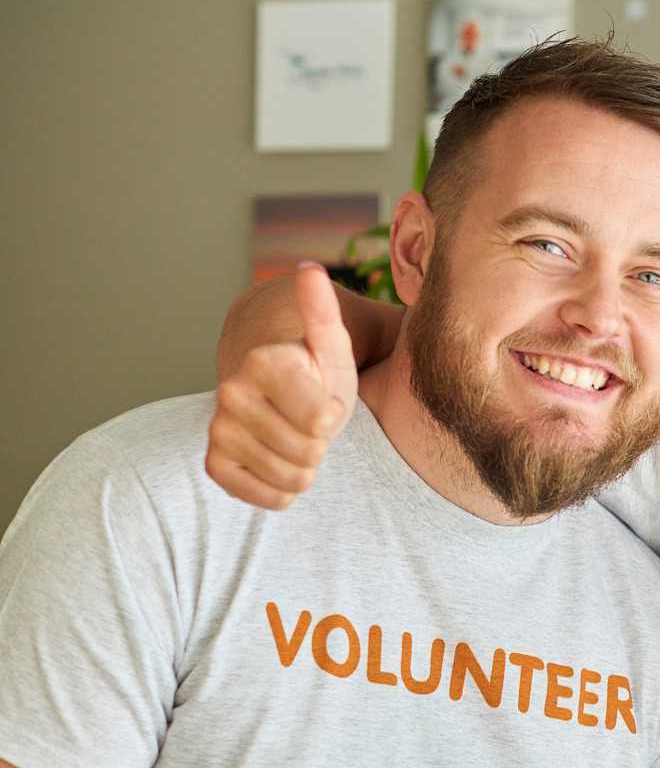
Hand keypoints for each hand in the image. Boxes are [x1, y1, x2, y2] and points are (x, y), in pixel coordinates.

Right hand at [205, 263, 358, 508]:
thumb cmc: (316, 372)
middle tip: (312, 420)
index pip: (323, 419)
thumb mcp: (331, 344)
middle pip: (311, 450)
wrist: (278, 397)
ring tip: (299, 437)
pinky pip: (269, 497)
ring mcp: (219, 430)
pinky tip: (282, 460)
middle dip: (323, 440)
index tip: (326, 397)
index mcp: (263, 362)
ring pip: (294, 477)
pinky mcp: (215, 465)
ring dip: (308, 464)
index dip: (336, 413)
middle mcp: (232, 393)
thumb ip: (323, 310)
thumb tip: (309, 270)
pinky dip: (286, 488)